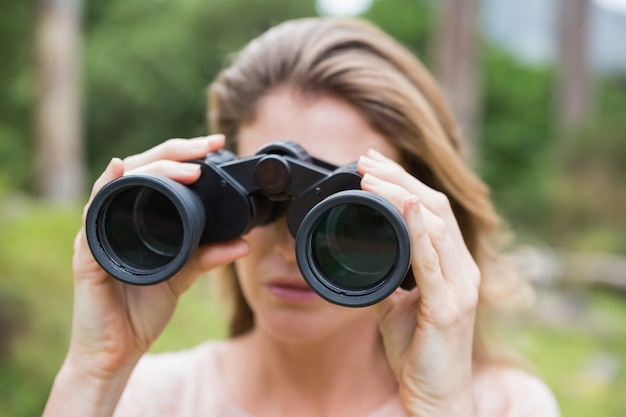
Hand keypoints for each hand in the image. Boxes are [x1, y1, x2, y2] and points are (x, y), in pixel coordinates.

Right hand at [67, 134, 248, 380]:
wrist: (117, 351)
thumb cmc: (141, 309)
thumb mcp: (183, 276)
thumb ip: (208, 256)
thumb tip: (244, 243)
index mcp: (137, 218)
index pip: (157, 173)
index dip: (184, 155)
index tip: (215, 145)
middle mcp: (116, 217)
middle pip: (139, 168)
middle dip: (174, 152)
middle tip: (206, 146)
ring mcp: (99, 232)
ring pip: (119, 183)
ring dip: (152, 170)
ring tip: (185, 167)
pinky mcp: (88, 253)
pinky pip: (94, 215)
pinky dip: (106, 189)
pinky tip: (119, 172)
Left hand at [358, 150, 478, 416]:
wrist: (435, 397)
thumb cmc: (419, 352)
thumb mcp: (397, 305)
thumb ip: (389, 275)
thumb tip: (366, 252)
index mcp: (451, 266)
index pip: (430, 210)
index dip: (402, 182)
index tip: (372, 164)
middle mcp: (462, 270)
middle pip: (434, 207)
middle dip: (398, 178)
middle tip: (366, 160)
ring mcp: (460, 287)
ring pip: (436, 225)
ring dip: (401, 194)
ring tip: (370, 176)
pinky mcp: (449, 308)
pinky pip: (434, 262)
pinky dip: (420, 231)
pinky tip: (405, 208)